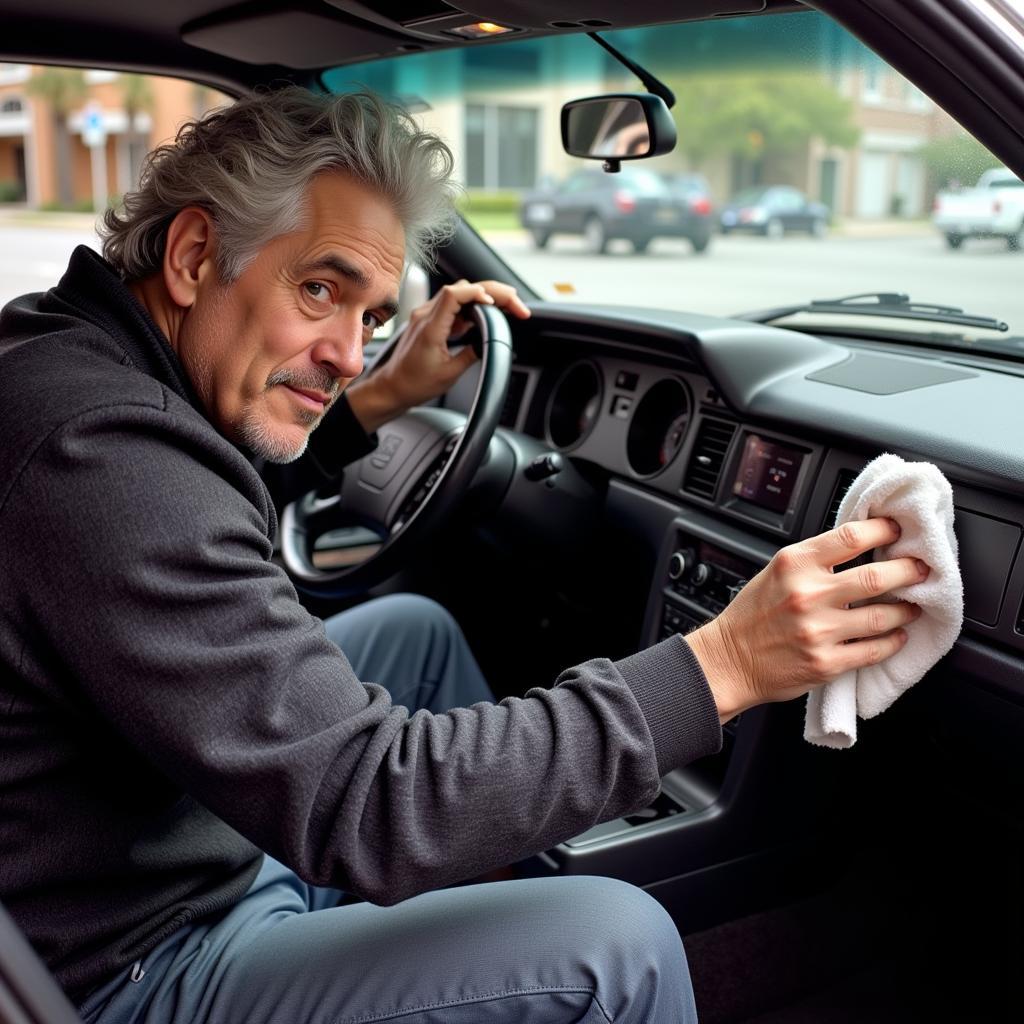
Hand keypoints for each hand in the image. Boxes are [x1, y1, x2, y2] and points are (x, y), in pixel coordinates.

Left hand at [346, 280, 529, 432]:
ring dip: (483, 297)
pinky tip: (484, 317)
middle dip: (492, 292)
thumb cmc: (414, 384)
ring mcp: (426, 316)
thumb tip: (489, 343)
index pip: (454, 294)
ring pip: (459, 294)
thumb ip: (471, 354)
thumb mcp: (449, 373)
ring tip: (505, 307)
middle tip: (514, 301)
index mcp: (430, 327)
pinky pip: (452, 305)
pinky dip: (471, 307)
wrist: (393, 387)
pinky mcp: (428, 320)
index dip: (479, 293)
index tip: (496, 303)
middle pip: (462, 289)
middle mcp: (426, 315)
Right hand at [685, 518, 926, 723]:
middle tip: (921, 570)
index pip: (851, 537)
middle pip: (876, 577)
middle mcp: (807, 595)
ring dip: (906, 610)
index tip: (899, 531)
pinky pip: (874, 650)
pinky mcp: (826, 663)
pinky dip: (893, 641)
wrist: (730, 659)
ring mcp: (818, 631)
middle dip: (909, 571)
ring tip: (912, 606)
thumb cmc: (752, 616)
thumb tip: (861, 546)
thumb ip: (815, 560)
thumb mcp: (776, 572)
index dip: (884, 531)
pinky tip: (897, 635)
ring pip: (882, 617)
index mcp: (794, 564)